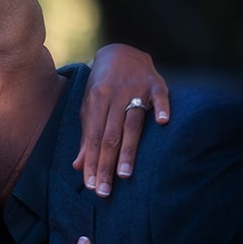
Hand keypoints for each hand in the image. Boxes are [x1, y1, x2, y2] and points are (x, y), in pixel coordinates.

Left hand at [74, 44, 169, 196]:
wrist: (119, 52)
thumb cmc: (101, 88)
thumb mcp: (89, 109)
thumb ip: (87, 137)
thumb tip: (78, 166)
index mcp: (95, 102)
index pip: (93, 139)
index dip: (92, 163)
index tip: (91, 186)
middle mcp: (114, 96)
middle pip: (109, 136)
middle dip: (106, 165)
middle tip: (105, 190)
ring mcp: (136, 88)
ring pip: (132, 123)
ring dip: (128, 149)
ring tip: (125, 174)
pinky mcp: (156, 82)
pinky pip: (161, 96)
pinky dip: (162, 107)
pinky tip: (164, 123)